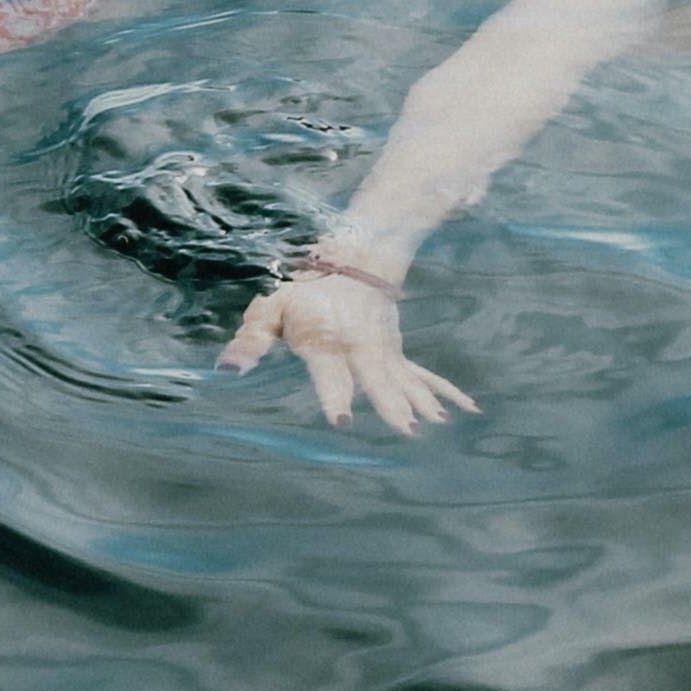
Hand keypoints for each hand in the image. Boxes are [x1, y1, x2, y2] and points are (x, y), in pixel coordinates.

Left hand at [217, 268, 472, 434]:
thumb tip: (224, 372)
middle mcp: (358, 346)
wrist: (350, 260)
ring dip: (421, 402)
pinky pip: (424, 375)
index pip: (330, 372)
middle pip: (376, 379)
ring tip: (436, 425)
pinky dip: (446, 392)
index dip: (334, 396)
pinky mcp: (398, 353)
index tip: (341, 422)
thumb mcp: (268, 311)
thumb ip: (249, 342)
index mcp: (324, 340)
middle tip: (407, 429)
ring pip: (404, 379)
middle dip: (390, 404)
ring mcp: (383, 350)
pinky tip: (466, 412)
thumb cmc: (301, 292)